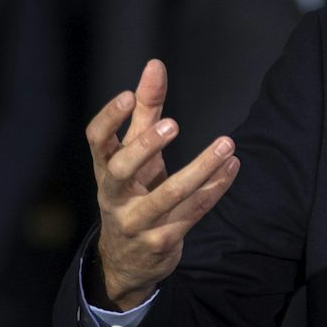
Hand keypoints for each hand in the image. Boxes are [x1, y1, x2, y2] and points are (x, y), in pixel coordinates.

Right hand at [86, 59, 238, 309]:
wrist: (126, 261)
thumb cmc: (132, 192)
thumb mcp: (134, 154)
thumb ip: (145, 111)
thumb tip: (155, 65)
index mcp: (104, 170)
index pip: (96, 141)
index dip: (108, 118)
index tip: (128, 95)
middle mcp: (114, 196)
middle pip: (122, 170)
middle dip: (146, 147)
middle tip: (173, 124)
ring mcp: (137, 221)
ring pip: (168, 195)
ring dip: (200, 168)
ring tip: (226, 144)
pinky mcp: (162, 240)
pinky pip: (192, 212)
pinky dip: (214, 188)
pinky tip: (231, 167)